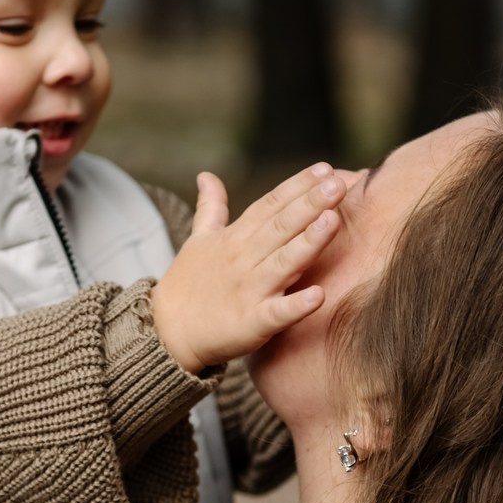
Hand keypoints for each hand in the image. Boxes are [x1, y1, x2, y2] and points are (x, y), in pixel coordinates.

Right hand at [150, 165, 345, 373]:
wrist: (165, 333)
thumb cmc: (187, 285)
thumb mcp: (198, 240)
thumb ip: (211, 208)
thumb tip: (206, 175)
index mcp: (235, 238)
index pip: (270, 205)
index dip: (297, 186)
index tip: (324, 169)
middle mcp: (243, 260)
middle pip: (280, 227)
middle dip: (309, 204)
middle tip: (337, 185)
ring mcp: (248, 291)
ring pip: (283, 263)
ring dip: (308, 243)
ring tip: (333, 221)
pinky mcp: (251, 324)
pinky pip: (276, 314)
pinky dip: (296, 306)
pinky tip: (319, 295)